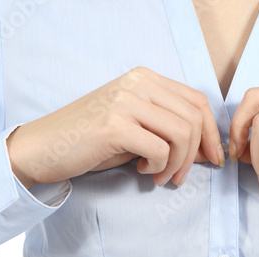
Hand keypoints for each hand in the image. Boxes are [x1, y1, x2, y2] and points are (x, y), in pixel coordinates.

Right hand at [7, 67, 224, 188]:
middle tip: (181, 176)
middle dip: (197, 153)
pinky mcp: (115, 125)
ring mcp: (126, 101)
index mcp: (145, 78)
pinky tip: (142, 171)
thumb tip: (207, 150)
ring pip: (182, 133)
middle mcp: (138, 83)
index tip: (214, 157)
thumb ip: (171, 132)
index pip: (197, 101)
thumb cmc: (93, 140)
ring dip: (178, 164)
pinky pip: (160, 149)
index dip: (211, 132)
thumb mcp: (138, 129)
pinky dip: (159, 167)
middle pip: (194, 117)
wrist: (44, 147)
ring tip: (161, 177)